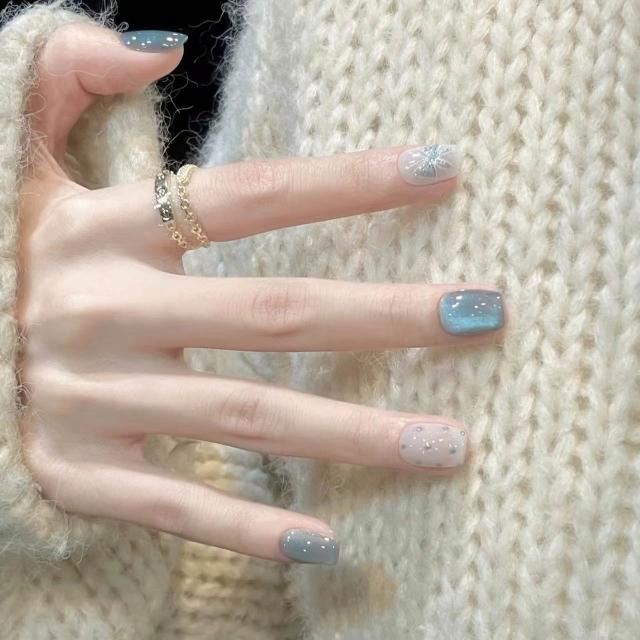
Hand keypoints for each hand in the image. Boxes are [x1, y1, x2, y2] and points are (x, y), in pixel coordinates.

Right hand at [16, 24, 504, 564]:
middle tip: (482, 316)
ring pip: (243, 418)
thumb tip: (160, 48)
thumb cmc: (3, 249)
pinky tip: (328, 542)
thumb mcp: (17, 154)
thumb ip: (70, 75)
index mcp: (100, 231)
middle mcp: (101, 314)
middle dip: (385, 314)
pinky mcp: (76, 473)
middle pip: (272, 314)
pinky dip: (248, 527)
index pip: (247, 196)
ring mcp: (88, 403)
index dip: (347, 180)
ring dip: (351, 434)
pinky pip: (175, 504)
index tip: (442, 169)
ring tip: (448, 444)